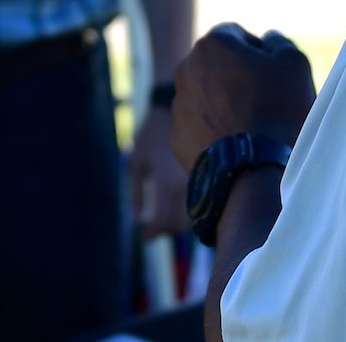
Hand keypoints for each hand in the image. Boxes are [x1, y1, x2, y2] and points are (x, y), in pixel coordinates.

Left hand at [128, 104, 190, 235]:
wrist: (177, 107)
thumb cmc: (151, 133)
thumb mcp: (136, 162)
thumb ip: (135, 193)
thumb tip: (136, 220)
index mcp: (168, 184)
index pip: (164, 223)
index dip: (152, 234)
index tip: (142, 237)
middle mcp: (188, 186)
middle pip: (180, 226)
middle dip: (165, 231)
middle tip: (152, 228)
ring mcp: (202, 181)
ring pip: (193, 218)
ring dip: (177, 223)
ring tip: (163, 216)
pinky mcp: (210, 176)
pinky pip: (200, 203)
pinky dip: (188, 210)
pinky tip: (177, 203)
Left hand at [168, 24, 316, 173]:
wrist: (255, 168)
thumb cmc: (277, 108)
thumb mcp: (294, 62)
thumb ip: (279, 41)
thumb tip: (268, 40)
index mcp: (211, 44)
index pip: (236, 35)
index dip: (258, 52)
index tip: (273, 74)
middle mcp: (185, 69)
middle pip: (216, 65)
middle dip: (237, 77)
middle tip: (264, 100)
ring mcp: (179, 105)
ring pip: (206, 96)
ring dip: (224, 104)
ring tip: (251, 126)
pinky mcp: (177, 138)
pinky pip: (199, 127)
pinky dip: (214, 132)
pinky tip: (236, 145)